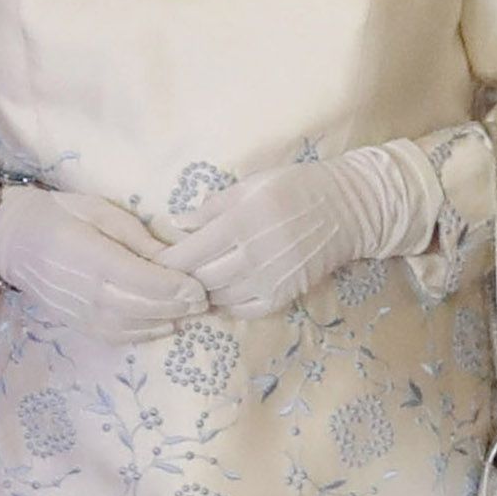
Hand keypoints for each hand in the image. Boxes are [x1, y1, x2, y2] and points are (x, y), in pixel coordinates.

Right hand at [0, 185, 207, 342]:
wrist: (13, 239)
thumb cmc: (61, 214)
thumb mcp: (101, 211)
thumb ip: (137, 237)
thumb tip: (174, 257)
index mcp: (91, 255)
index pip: (143, 280)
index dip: (175, 288)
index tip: (200, 287)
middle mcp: (85, 290)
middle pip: (142, 307)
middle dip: (177, 307)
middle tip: (204, 302)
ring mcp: (78, 311)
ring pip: (131, 326)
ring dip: (164, 323)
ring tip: (190, 314)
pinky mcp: (75, 322)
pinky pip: (114, 336)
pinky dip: (142, 335)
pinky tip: (163, 325)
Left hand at [165, 143, 439, 319]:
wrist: (347, 208)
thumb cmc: (294, 188)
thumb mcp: (250, 185)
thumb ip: (211, 207)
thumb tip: (175, 223)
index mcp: (240, 222)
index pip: (188, 253)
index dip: (164, 262)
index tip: (150, 262)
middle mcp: (253, 254)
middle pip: (199, 280)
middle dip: (177, 281)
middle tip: (162, 279)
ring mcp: (270, 278)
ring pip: (218, 298)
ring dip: (199, 294)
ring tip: (186, 287)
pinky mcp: (284, 294)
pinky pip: (244, 310)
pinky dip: (225, 306)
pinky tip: (216, 296)